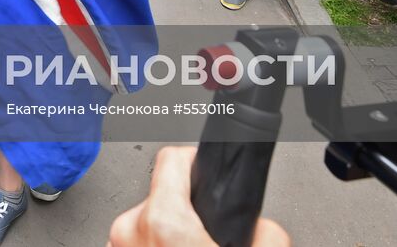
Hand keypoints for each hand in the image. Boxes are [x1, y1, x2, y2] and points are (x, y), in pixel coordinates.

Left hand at [108, 147, 290, 246]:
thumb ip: (266, 231)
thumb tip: (263, 226)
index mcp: (163, 220)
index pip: (172, 157)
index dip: (193, 159)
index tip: (201, 166)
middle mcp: (130, 230)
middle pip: (161, 195)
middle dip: (185, 210)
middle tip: (205, 235)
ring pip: (146, 221)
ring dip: (167, 234)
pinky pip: (136, 243)